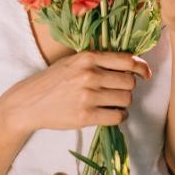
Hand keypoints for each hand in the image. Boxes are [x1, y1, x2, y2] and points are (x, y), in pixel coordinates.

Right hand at [8, 51, 151, 132]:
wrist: (29, 102)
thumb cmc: (52, 81)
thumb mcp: (73, 62)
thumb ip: (97, 61)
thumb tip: (129, 64)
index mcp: (87, 57)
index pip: (126, 60)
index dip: (141, 67)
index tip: (145, 73)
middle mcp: (89, 75)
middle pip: (129, 82)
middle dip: (128, 87)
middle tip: (117, 90)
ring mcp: (87, 96)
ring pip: (125, 100)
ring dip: (123, 103)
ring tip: (112, 103)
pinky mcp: (85, 116)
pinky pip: (117, 116)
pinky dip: (119, 116)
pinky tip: (110, 113)